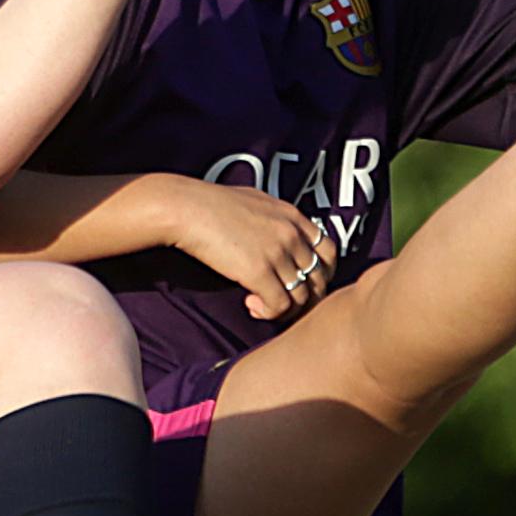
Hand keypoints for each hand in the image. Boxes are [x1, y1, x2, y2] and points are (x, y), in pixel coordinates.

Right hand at [164, 177, 340, 321]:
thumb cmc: (211, 203)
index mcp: (293, 216)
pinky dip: (269, 313)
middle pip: (320, 278)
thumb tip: (279, 230)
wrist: (185, 208)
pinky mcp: (258, 272)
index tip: (302, 283)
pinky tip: (251, 306)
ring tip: (262, 306)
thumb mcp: (255, 201)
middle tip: (286, 303)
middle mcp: (291, 234)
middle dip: (307, 297)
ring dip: (286, 310)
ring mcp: (277, 253)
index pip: (329, 251)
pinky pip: (280, 306)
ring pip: (302, 297)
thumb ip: (275, 217)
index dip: (321, 273)